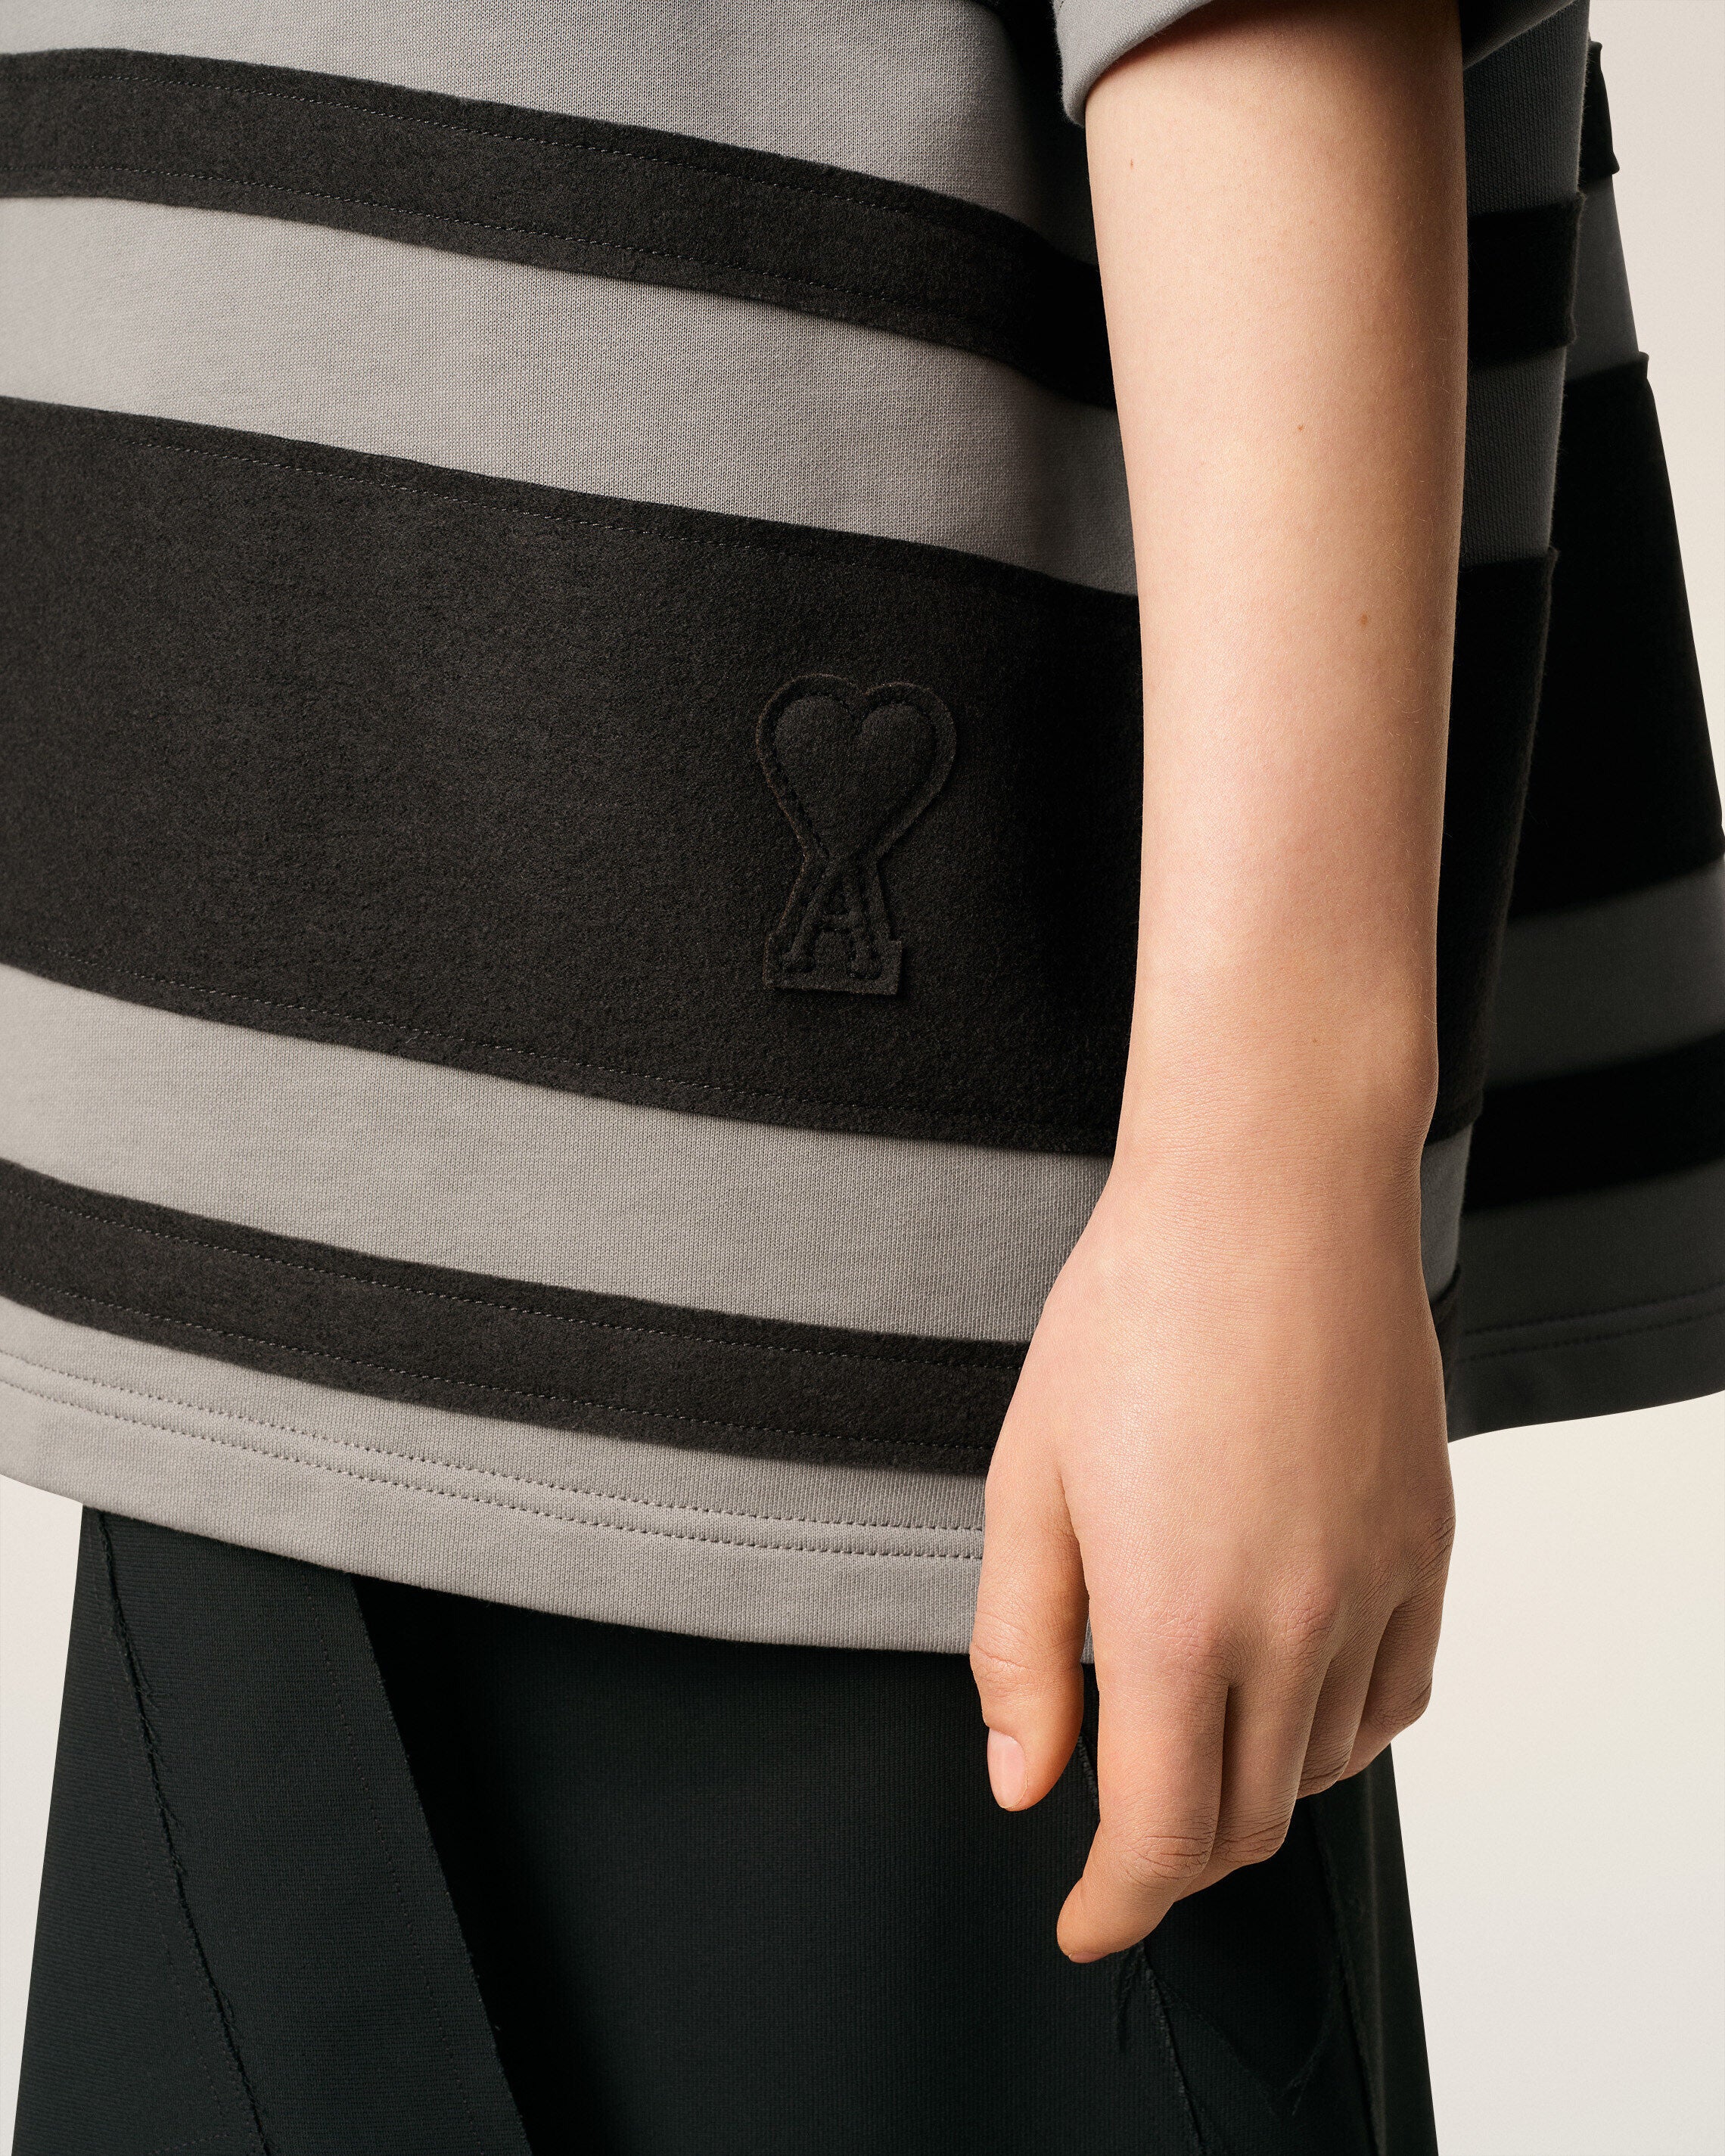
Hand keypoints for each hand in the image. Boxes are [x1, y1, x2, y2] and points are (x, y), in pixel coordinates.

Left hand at [969, 1121, 1454, 1961]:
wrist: (1270, 1196)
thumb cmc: (1133, 1314)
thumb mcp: (1030, 1481)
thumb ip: (1022, 1648)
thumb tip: (1024, 1781)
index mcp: (1178, 1620)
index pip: (1161, 1836)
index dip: (1115, 1905)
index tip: (1083, 1926)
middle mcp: (1295, 1625)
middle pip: (1246, 1822)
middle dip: (1174, 1855)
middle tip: (1119, 1831)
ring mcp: (1377, 1587)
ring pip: (1323, 1768)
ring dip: (1250, 1786)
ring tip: (1191, 1733)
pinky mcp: (1427, 1544)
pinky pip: (1396, 1696)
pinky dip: (1336, 1727)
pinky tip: (1288, 1684)